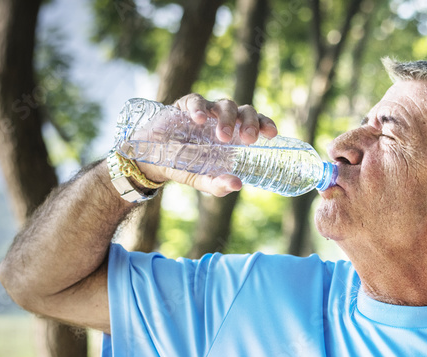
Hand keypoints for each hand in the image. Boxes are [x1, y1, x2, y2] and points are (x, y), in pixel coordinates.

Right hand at [137, 93, 278, 196]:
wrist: (154, 159)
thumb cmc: (185, 166)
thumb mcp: (202, 180)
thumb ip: (218, 185)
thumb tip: (237, 185)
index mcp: (234, 134)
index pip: (256, 123)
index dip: (265, 124)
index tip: (272, 134)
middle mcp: (224, 119)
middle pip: (244, 111)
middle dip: (250, 122)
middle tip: (248, 139)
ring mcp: (206, 111)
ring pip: (224, 105)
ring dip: (227, 119)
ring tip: (223, 138)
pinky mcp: (185, 106)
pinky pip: (195, 101)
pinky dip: (199, 108)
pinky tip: (199, 119)